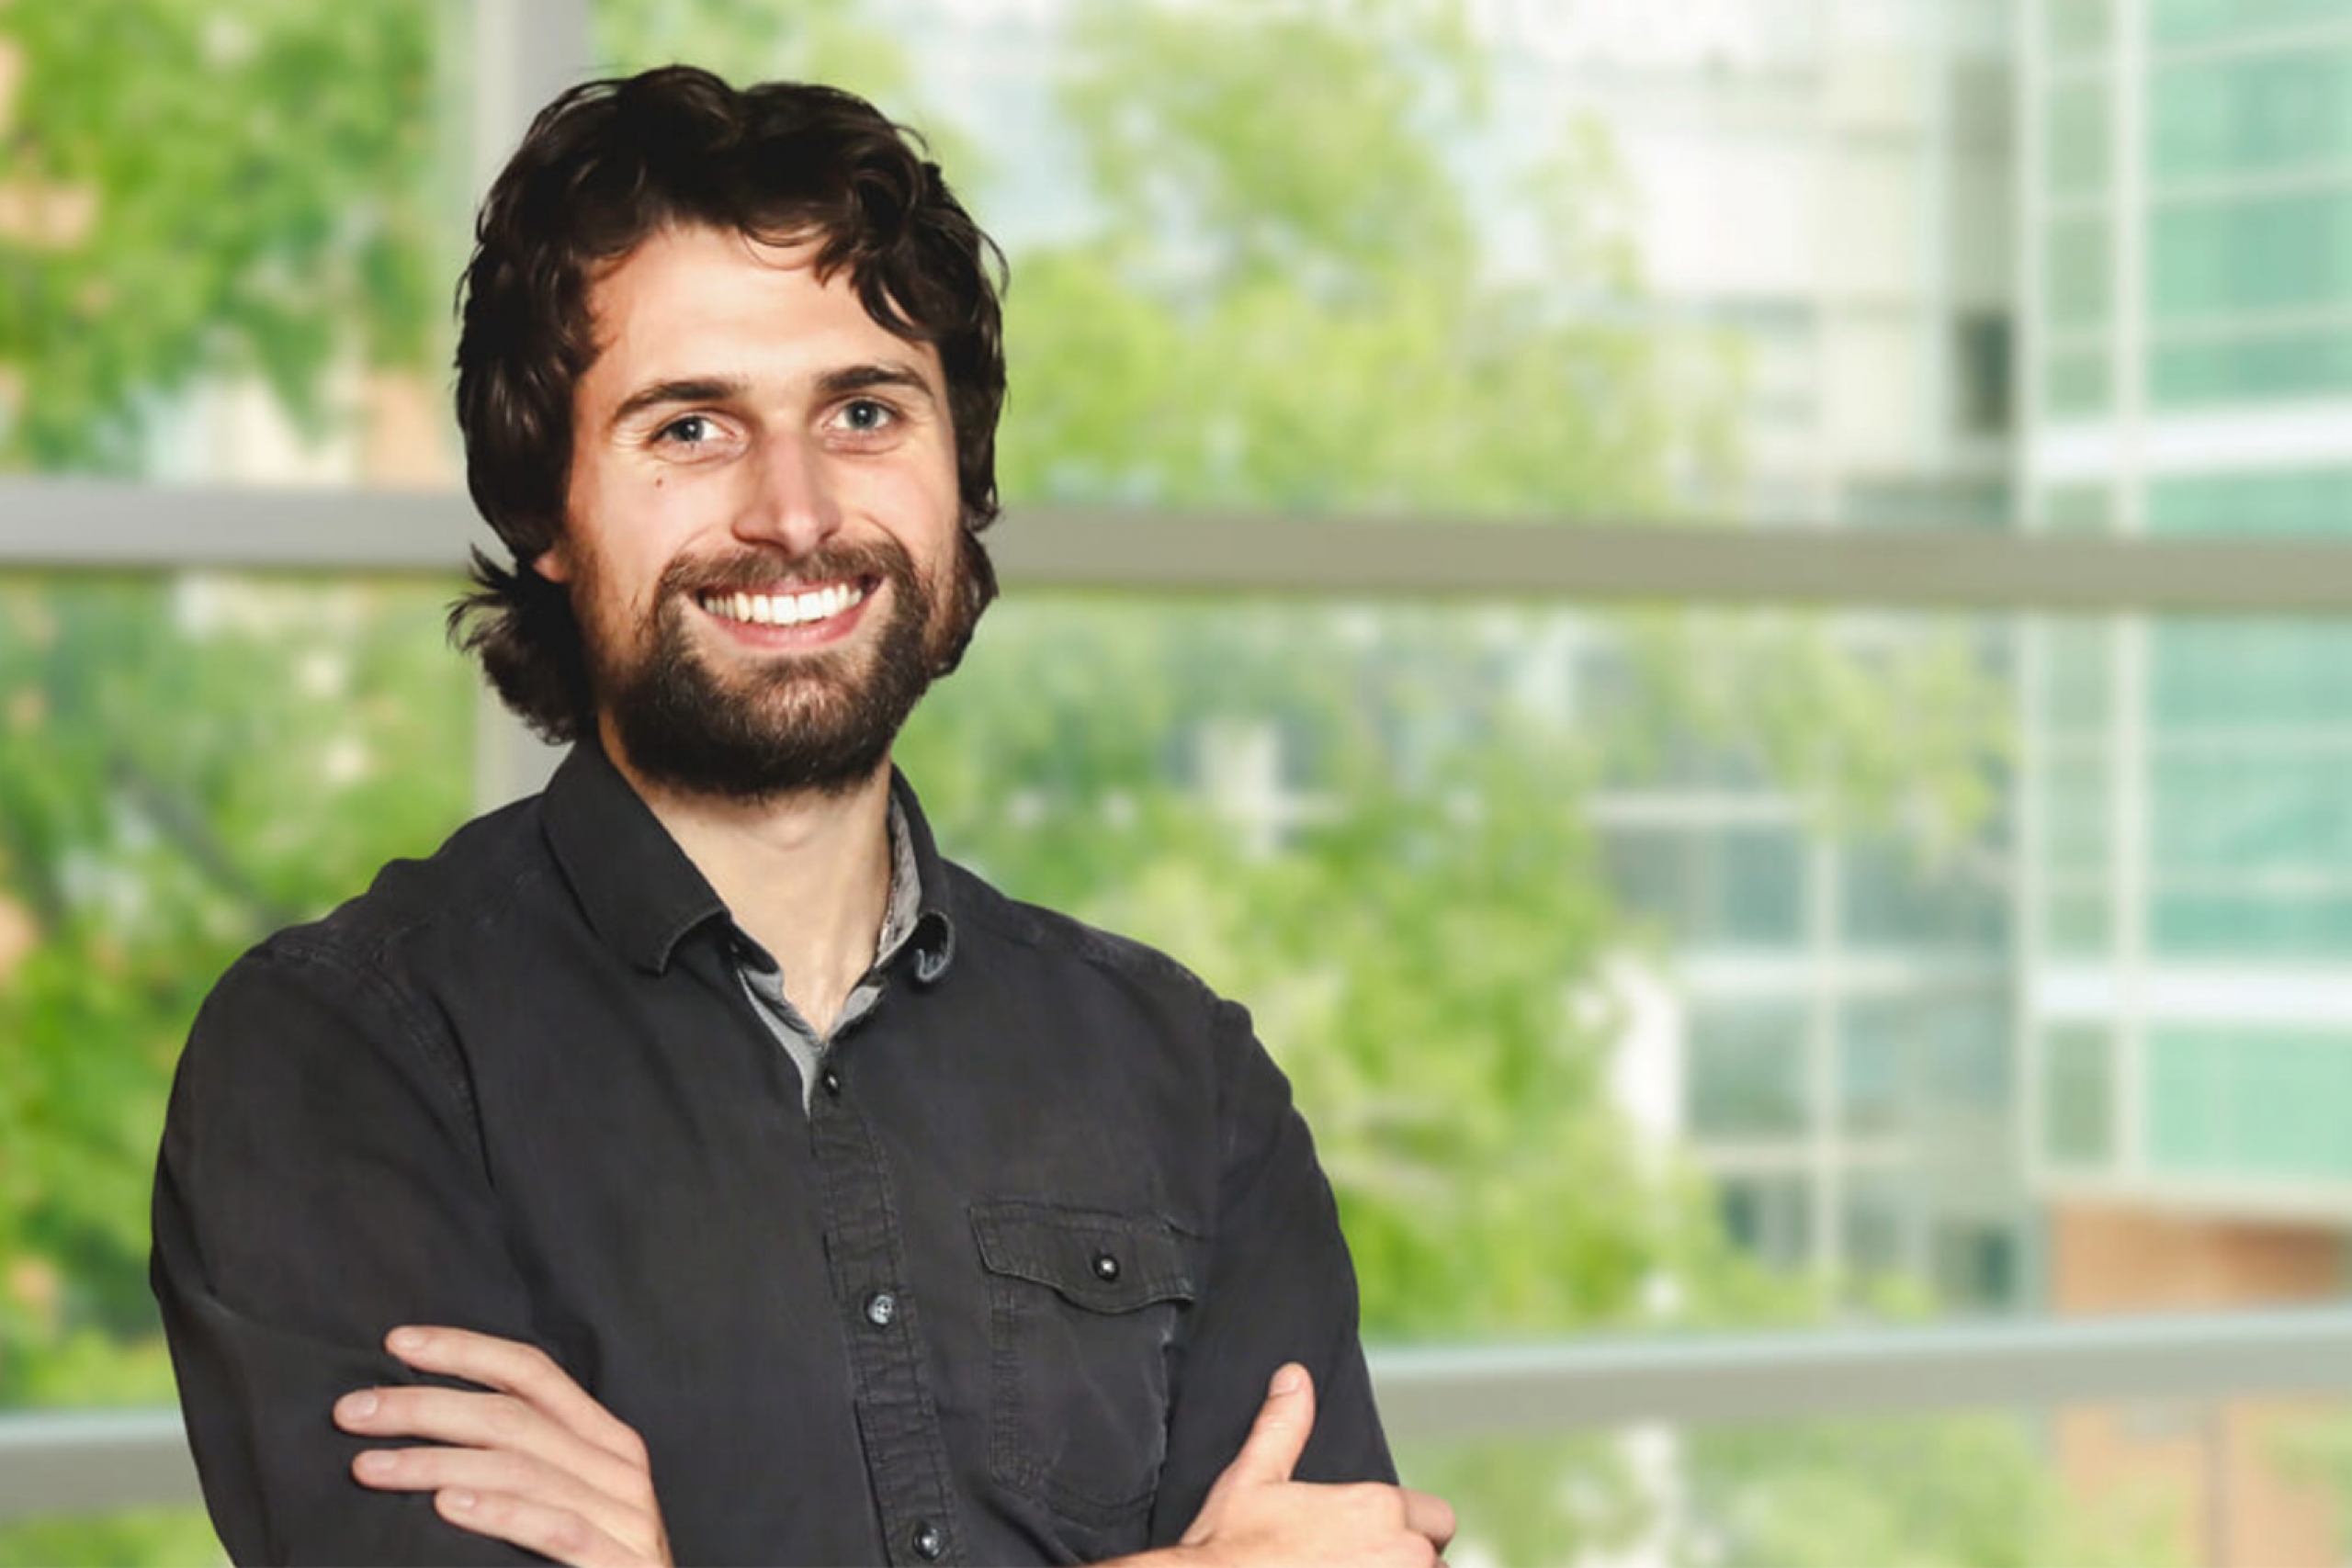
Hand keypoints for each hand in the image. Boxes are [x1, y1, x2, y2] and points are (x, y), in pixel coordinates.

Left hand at [334, 1325, 673, 1567]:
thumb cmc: (593, 1562)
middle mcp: (618, 1467)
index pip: (532, 1372)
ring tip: (371, 1466)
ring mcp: (625, 1517)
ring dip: (436, 1463)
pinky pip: (556, 1529)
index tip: (396, 1343)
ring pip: (522, 1468)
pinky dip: (500, 1514)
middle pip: (513, 1416)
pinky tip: (448, 1507)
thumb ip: (526, 1461)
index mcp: (606, 1440)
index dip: (465, 1350)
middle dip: (425, 1406)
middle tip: (353, 1411)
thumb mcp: (569, 1499)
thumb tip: (428, 1425)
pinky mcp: (620, 1565)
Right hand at [1163, 1363, 1455, 1567]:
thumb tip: (1294, 1378)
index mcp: (1379, 1509)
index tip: (1373, 1541)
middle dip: (1408, 1562)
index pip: (1437, 1518)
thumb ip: (1283, 1426)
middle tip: (1358, 1563)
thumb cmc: (1229, 1551)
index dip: (1408, 1529)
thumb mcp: (1252, 1480)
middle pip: (1435, 1561)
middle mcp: (1404, 1555)